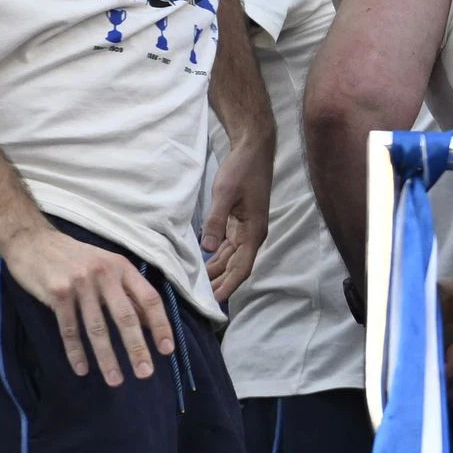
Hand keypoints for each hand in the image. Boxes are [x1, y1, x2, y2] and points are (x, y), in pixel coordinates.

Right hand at [3, 223, 172, 384]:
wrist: (33, 241)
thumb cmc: (74, 257)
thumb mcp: (106, 265)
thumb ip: (126, 291)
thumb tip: (149, 322)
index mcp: (121, 267)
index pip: (149, 298)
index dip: (160, 325)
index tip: (166, 349)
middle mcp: (104, 274)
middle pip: (125, 317)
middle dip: (136, 348)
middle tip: (145, 373)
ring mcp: (80, 284)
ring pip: (97, 328)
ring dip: (107, 357)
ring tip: (116, 380)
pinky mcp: (57, 294)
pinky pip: (69, 329)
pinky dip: (75, 352)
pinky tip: (82, 369)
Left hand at [203, 145, 271, 306]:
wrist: (253, 149)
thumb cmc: (242, 170)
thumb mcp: (224, 194)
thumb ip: (216, 222)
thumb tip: (207, 249)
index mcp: (254, 231)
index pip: (243, 267)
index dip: (229, 285)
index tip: (215, 302)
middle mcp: (252, 234)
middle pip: (236, 267)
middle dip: (221, 283)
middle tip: (200, 301)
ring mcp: (246, 229)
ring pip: (231, 258)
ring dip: (218, 272)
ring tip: (199, 286)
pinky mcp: (239, 222)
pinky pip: (228, 246)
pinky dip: (217, 257)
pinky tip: (204, 264)